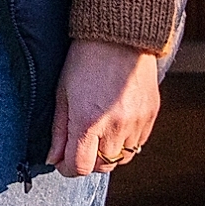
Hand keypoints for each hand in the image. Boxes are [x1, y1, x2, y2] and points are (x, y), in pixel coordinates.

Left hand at [51, 40, 162, 176]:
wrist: (119, 36)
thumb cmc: (84, 61)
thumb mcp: (62, 94)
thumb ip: (59, 130)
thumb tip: (53, 159)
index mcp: (87, 121)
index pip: (80, 167)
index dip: (68, 169)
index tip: (63, 162)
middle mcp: (114, 126)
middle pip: (102, 166)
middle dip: (88, 161)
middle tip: (80, 146)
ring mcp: (136, 122)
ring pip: (122, 158)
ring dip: (108, 154)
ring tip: (99, 135)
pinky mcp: (151, 115)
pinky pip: (138, 143)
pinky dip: (126, 142)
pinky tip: (116, 125)